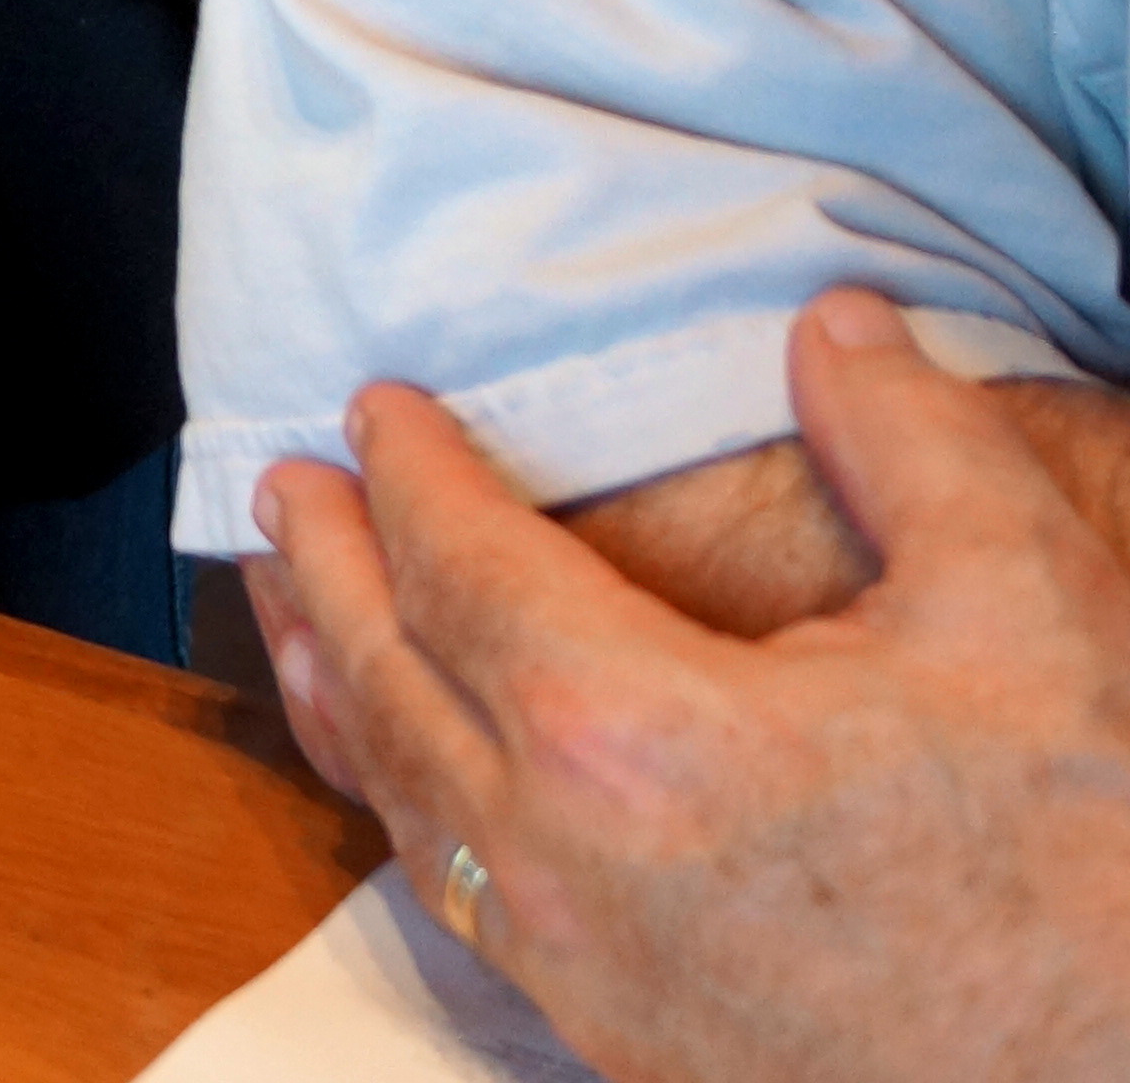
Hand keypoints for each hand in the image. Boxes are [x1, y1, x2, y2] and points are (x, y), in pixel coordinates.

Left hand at [249, 291, 1129, 1082]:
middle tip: (286, 486)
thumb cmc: (1085, 865)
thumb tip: (836, 324)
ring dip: (338, 683)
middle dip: (327, 565)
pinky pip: (455, 896)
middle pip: (391, 671)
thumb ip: (912, 446)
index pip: (460, 562)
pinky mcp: (614, 1036)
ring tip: (298, 608)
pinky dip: (402, 806)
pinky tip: (405, 778)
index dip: (411, 469)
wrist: (1123, 1081)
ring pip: (401, 796)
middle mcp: (561, 857)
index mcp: (632, 733)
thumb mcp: (1028, 614)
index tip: (377, 405)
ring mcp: (576, 963)